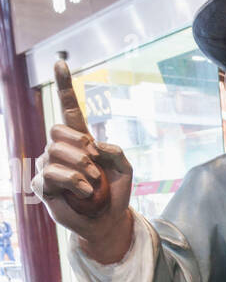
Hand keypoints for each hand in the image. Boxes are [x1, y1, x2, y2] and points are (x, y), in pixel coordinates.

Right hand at [32, 59, 133, 262]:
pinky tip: (83, 192)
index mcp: (81, 140)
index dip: (65, 85)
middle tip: (95, 167)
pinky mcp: (43, 186)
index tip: (61, 62)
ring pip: (55, 152)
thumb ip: (117, 151)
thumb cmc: (115, 192)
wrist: (108, 220)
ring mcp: (49, 167)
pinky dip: (73, 182)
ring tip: (92, 184)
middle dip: (80, 147)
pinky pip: (51, 174)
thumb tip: (94, 145)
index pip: (69, 108)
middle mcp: (61, 150)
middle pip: (57, 130)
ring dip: (81, 168)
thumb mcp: (126, 168)